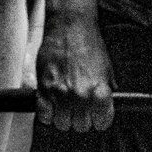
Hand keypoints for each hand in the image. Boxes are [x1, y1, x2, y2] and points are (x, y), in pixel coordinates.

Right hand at [34, 10, 114, 132]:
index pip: (102, 123)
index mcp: (100, 92)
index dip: (100, 119)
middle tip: (79, 106)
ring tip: (65, 103)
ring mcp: (61, 94)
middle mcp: (81, 96)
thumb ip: (106, 91)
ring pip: (62, 124)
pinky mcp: (43, 88)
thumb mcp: (107, 69)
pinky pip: (44, 116)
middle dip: (81, 118)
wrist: (70, 26)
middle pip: (81, 126)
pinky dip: (47, 113)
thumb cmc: (89, 45)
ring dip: (64, 117)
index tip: (96, 115)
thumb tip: (105, 108)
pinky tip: (52, 103)